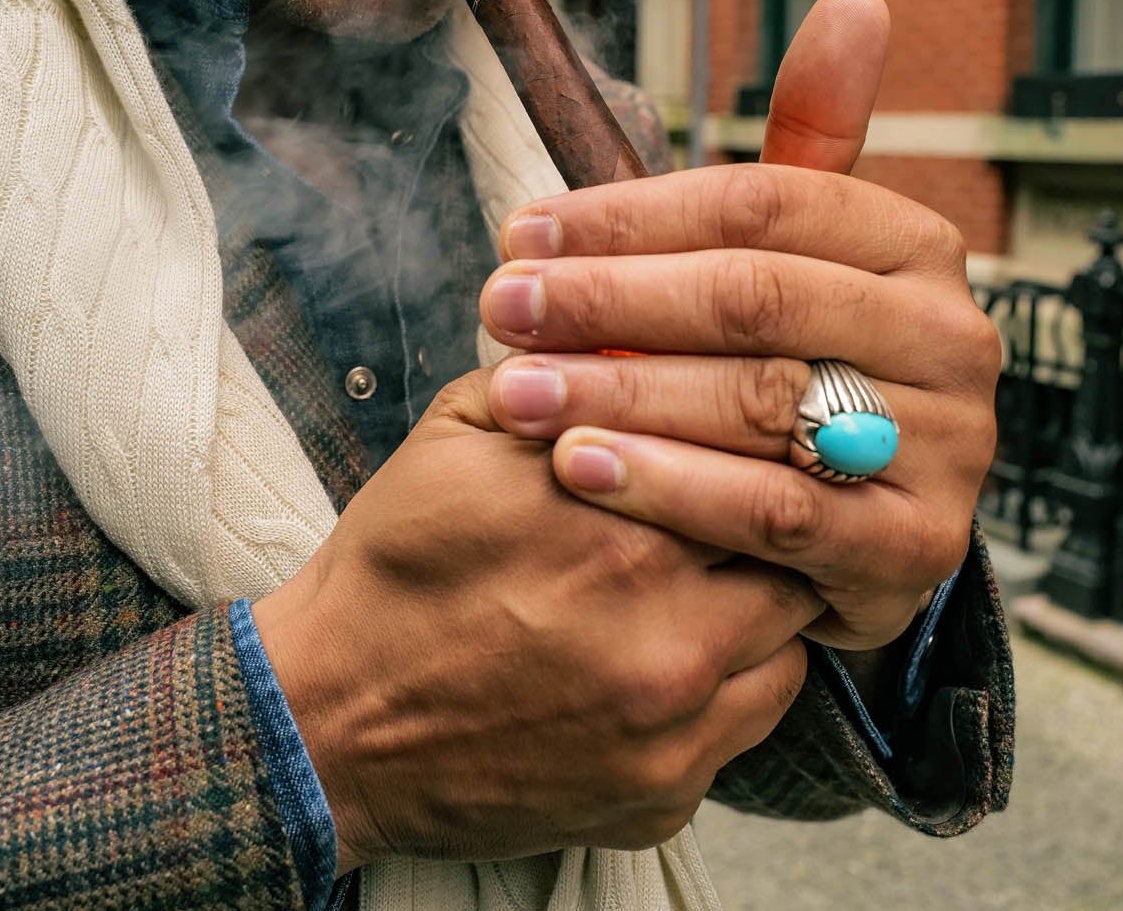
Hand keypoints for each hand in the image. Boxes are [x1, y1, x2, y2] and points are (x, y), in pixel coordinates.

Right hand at [252, 372, 819, 875]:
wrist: (328, 721)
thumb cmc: (395, 567)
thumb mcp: (460, 434)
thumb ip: (568, 375)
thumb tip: (650, 326)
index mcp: (619, 524)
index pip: (761, 460)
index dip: (763, 435)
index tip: (757, 425)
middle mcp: (663, 631)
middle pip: (794, 553)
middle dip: (774, 518)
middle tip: (745, 496)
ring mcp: (670, 728)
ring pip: (792, 641)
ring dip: (764, 603)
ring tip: (710, 577)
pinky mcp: (662, 797)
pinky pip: (752, 723)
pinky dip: (733, 683)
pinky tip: (679, 653)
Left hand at [479, 0, 1001, 650]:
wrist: (852, 533)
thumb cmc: (795, 369)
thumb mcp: (795, 260)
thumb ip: (805, 143)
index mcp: (918, 246)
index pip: (762, 206)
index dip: (630, 216)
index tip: (519, 233)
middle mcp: (951, 339)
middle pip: (754, 298)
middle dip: (611, 301)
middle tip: (502, 309)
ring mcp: (947, 448)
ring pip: (759, 401)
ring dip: (621, 392)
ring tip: (515, 392)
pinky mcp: (916, 548)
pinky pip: (774, 512)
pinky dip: (668, 486)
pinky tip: (581, 468)